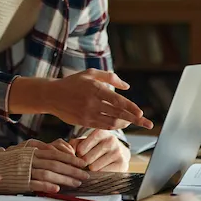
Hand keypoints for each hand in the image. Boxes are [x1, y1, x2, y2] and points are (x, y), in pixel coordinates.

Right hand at [21, 139, 92, 193]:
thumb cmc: (12, 161)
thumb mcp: (27, 153)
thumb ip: (41, 154)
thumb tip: (59, 155)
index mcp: (34, 151)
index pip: (56, 154)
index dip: (71, 158)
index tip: (83, 163)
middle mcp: (31, 159)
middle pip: (56, 164)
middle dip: (72, 170)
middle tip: (85, 176)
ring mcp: (26, 170)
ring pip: (48, 173)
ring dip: (64, 179)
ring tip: (76, 183)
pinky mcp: (20, 181)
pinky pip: (35, 183)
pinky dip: (46, 185)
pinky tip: (57, 189)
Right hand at [23, 69, 152, 130]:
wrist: (51, 95)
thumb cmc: (73, 82)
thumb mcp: (90, 74)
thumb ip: (110, 77)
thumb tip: (127, 87)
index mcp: (95, 89)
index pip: (118, 101)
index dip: (131, 108)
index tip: (141, 113)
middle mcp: (93, 103)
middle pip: (118, 114)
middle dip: (135, 120)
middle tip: (148, 124)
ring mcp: (88, 114)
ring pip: (112, 122)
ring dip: (125, 124)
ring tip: (133, 122)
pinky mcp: (83, 122)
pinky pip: (102, 126)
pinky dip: (113, 126)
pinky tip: (120, 124)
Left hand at [72, 130, 129, 171]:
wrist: (118, 152)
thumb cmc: (96, 147)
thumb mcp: (85, 142)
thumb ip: (74, 145)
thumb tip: (69, 154)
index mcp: (100, 132)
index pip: (81, 148)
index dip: (78, 155)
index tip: (80, 155)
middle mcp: (111, 140)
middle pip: (87, 159)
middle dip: (84, 163)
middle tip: (86, 163)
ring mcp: (117, 152)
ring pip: (94, 167)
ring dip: (91, 169)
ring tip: (93, 166)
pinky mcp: (122, 164)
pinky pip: (103, 173)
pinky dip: (99, 174)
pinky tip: (100, 170)